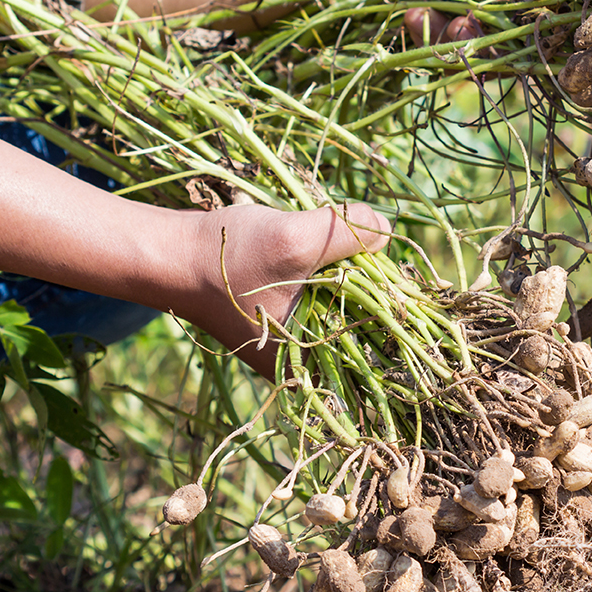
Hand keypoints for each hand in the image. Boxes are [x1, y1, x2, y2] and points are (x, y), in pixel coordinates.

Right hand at [0, 114, 389, 382]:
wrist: (168, 251)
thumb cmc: (227, 257)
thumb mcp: (295, 239)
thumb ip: (347, 233)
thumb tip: (386, 229)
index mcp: (310, 362)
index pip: (377, 353)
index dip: (402, 321)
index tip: (423, 291)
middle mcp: (304, 359)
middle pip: (365, 327)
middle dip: (378, 291)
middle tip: (385, 252)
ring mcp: (291, 335)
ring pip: (346, 305)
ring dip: (353, 275)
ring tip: (357, 244)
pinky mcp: (281, 310)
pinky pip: (323, 294)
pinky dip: (331, 270)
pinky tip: (327, 244)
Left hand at [382, 0, 536, 45]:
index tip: (523, 6)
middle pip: (531, 20)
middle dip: (503, 29)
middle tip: (470, 22)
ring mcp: (493, 10)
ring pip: (496, 43)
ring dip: (470, 40)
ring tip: (448, 25)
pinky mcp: (461, 28)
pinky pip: (458, 47)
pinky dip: (437, 37)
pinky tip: (416, 15)